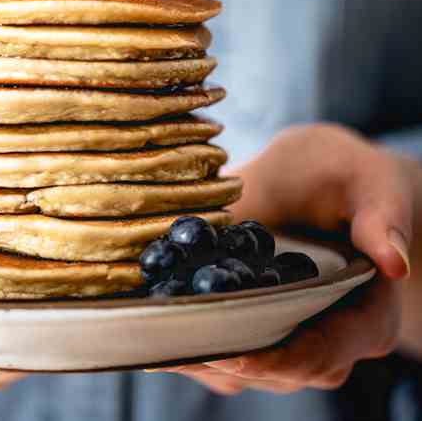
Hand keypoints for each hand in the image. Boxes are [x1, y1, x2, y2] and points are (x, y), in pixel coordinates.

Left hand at [153, 123, 414, 394]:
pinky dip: (185, 334)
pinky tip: (150, 318)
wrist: (309, 176)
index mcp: (364, 315)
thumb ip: (380, 213)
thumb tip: (394, 259)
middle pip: (273, 368)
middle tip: (174, 346)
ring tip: (153, 338)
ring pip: (239, 365)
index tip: (234, 355)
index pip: (323, 354)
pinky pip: (217, 341)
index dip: (280, 360)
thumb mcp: (366, 178)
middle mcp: (322, 336)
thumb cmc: (342, 174)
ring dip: (197, 353)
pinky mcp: (246, 319)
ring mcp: (281, 332)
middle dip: (225, 360)